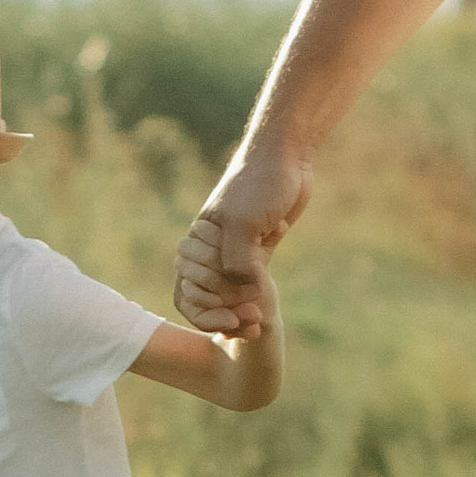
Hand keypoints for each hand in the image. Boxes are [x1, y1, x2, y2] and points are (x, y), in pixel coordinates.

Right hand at [176, 147, 312, 333]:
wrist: (286, 157)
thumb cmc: (259, 185)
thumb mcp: (244, 224)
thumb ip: (237, 262)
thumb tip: (244, 292)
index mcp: (198, 241)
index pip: (189, 289)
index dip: (209, 307)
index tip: (234, 314)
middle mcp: (211, 247)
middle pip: (209, 294)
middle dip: (229, 309)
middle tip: (254, 317)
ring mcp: (235, 248)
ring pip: (232, 290)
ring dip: (245, 306)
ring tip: (261, 319)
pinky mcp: (258, 247)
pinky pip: (253, 279)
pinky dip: (259, 291)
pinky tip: (270, 288)